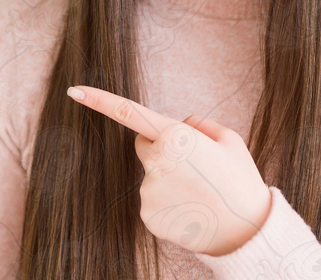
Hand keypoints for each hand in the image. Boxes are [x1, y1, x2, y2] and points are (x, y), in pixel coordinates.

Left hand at [66, 85, 271, 255]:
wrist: (246, 230)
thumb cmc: (239, 179)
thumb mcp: (228, 139)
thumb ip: (198, 125)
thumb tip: (179, 126)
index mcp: (175, 136)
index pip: (128, 112)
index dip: (99, 100)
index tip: (74, 91)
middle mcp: (155, 162)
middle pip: (144, 144)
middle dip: (162, 147)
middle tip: (194, 163)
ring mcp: (148, 191)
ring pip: (152, 174)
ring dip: (169, 177)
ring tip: (199, 190)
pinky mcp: (146, 215)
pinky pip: (153, 199)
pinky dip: (168, 201)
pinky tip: (190, 207)